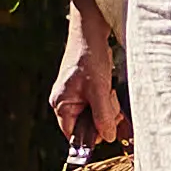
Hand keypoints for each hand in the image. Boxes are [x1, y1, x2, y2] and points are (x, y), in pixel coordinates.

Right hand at [53, 8, 123, 157]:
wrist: (90, 33)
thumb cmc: (89, 57)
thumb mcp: (99, 90)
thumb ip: (103, 116)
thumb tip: (109, 138)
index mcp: (61, 104)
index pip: (73, 135)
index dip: (91, 135)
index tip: (107, 126)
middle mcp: (65, 103)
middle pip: (87, 126)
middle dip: (103, 117)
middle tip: (109, 101)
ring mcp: (76, 97)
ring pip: (96, 116)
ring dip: (108, 108)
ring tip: (109, 91)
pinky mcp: (86, 91)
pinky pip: (99, 105)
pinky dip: (107, 100)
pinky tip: (109, 88)